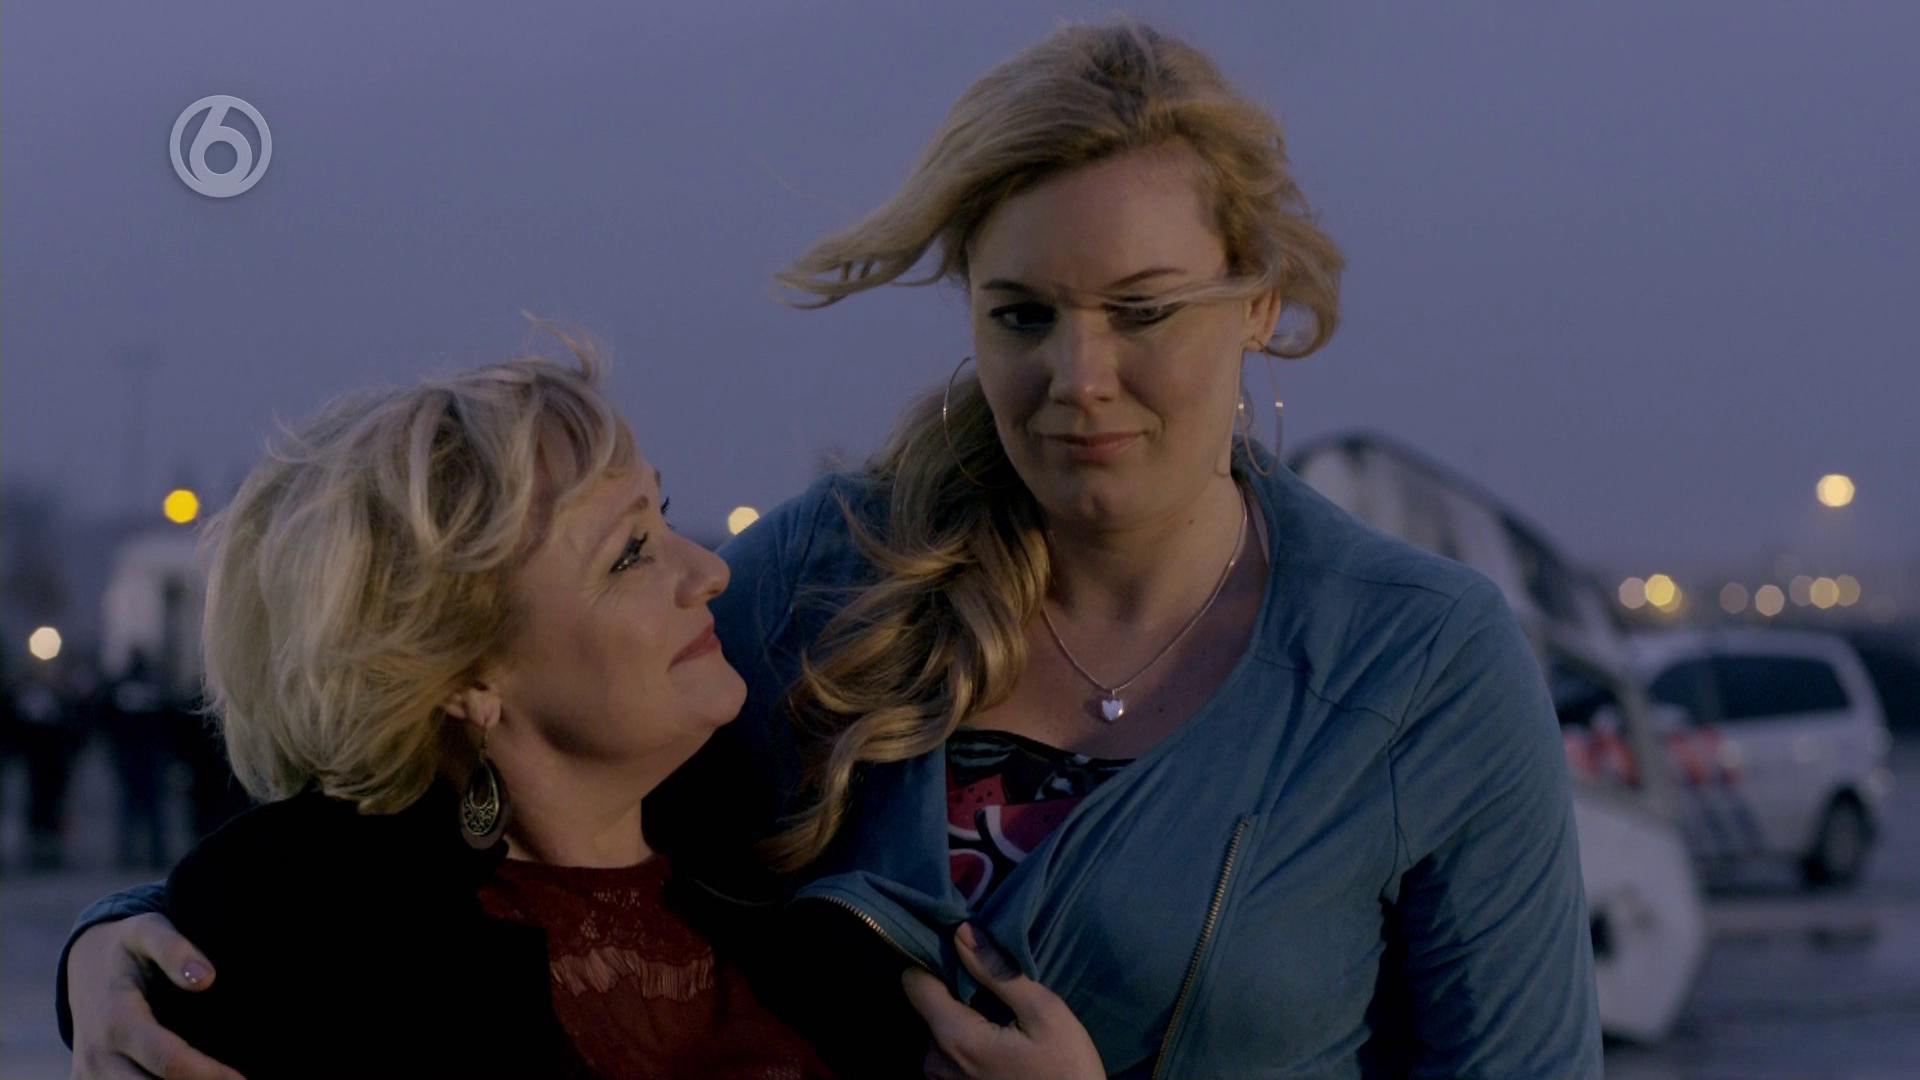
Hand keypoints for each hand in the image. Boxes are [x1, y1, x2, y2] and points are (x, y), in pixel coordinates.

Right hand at [67, 913, 244, 1079]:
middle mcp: (98, 1054)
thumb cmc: (127, 947)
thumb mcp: (148, 931)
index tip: (241, 1079)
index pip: (168, 1061)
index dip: (207, 1074)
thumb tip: (205, 979)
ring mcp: (87, 1073)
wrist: (84, 964)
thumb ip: (175, 950)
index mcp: (117, 1020)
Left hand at [901, 922, 1103, 1079]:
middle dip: (958, 994)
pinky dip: (970, 1043)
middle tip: (997, 992)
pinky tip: (1003, 1045)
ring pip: (941, 1031)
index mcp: (954, 1037)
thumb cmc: (1067, 1068)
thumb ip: (998, 972)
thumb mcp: (1044, 1013)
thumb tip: (961, 933)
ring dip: (966, 1020)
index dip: (935, 960)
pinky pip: (951, 1055)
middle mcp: (938, 1063)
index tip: (963, 953)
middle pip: (930, 1007)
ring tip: (1003, 1020)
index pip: (913, 983)